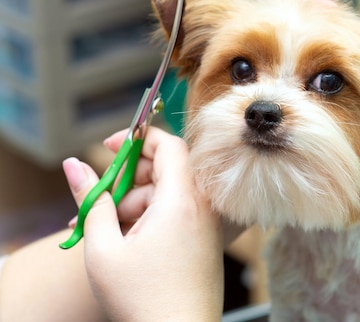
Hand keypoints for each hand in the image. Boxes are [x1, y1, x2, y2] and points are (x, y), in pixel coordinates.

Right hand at [64, 127, 223, 321]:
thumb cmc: (142, 299)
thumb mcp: (103, 248)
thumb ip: (91, 200)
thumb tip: (75, 165)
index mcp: (181, 201)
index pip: (169, 145)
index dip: (137, 139)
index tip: (109, 148)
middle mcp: (201, 206)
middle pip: (167, 168)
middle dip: (130, 178)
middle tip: (101, 203)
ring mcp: (206, 223)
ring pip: (168, 192)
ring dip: (136, 202)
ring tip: (106, 230)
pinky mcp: (205, 238)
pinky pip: (178, 211)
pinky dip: (152, 217)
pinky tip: (127, 240)